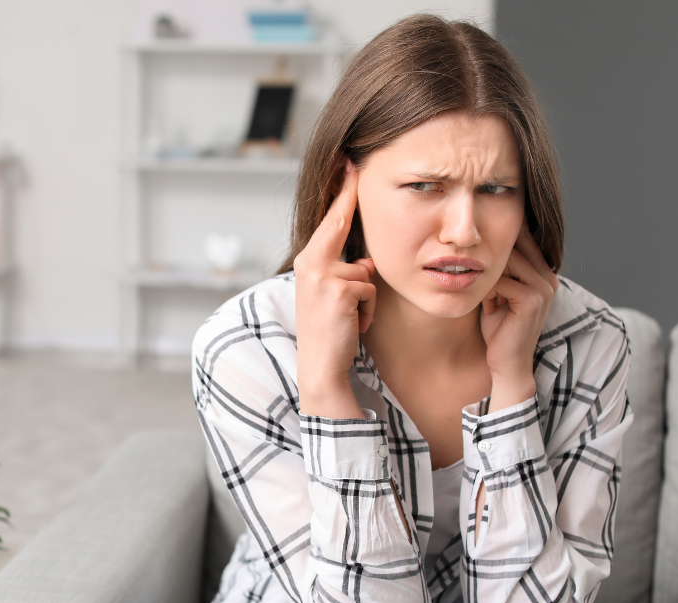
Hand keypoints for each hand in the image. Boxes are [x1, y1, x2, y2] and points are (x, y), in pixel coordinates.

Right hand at [294, 161, 375, 418]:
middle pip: (339, 223)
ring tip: (349, 319)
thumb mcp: (332, 296)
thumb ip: (345, 273)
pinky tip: (352, 326)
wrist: (320, 367)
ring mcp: (323, 275)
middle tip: (353, 160)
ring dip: (366, 298)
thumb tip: (366, 263)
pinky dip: (368, 312)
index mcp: (307, 262)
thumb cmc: (330, 334)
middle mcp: (310, 263)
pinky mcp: (340, 289)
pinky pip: (370, 291)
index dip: (341, 190)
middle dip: (348, 196)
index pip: (329, 220)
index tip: (349, 163)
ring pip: (366, 271)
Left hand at [479, 223, 557, 411]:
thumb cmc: (499, 331)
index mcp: (543, 274)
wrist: (507, 364)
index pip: (524, 240)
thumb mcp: (498, 296)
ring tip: (479, 289)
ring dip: (487, 273)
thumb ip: (498, 274)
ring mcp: (543, 287)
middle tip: (471, 265)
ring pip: (508, 260)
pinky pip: (501, 280)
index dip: (500, 237)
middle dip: (490, 254)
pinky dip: (486, 289)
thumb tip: (479, 249)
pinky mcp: (532, 299)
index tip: (477, 238)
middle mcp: (548, 277)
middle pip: (516, 246)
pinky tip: (484, 302)